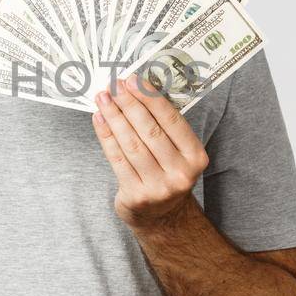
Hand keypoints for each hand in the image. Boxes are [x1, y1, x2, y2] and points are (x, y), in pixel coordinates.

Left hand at [92, 72, 210, 227]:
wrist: (162, 216)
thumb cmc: (166, 172)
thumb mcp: (177, 152)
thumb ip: (163, 125)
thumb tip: (137, 88)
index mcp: (196, 156)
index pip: (172, 120)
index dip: (150, 98)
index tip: (133, 79)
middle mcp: (180, 173)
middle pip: (149, 131)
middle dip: (128, 104)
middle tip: (113, 85)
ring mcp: (158, 187)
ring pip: (131, 144)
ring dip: (114, 117)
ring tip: (102, 99)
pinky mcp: (136, 196)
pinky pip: (117, 159)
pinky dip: (106, 136)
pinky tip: (99, 119)